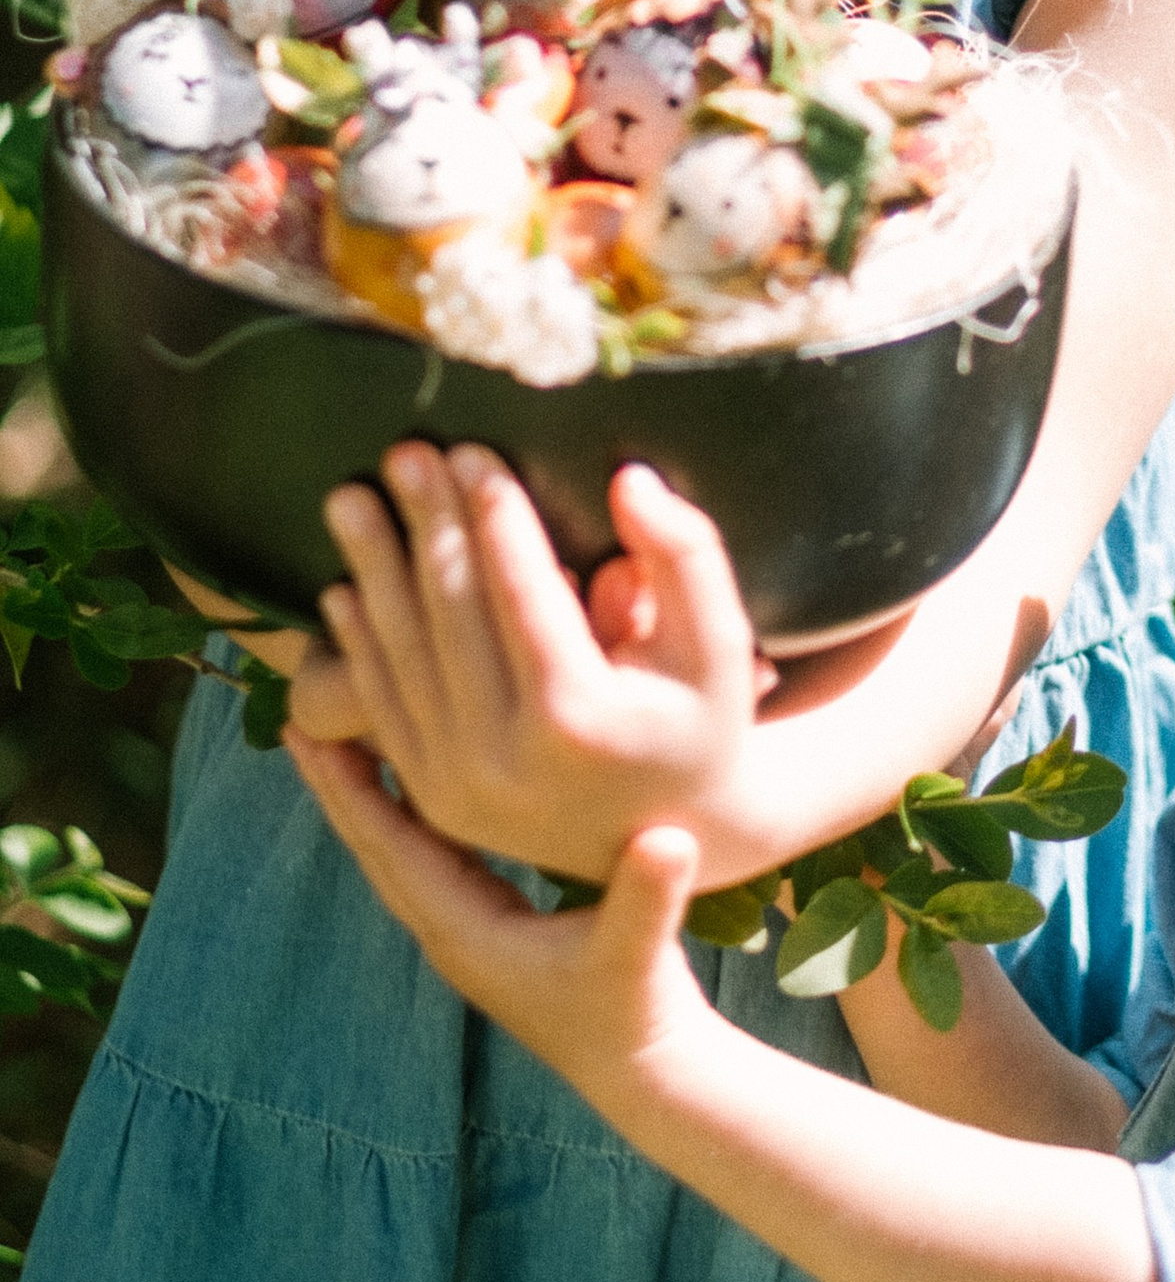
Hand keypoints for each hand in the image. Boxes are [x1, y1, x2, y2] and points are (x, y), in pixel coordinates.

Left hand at [286, 726, 713, 1091]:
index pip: (393, 850)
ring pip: (399, 850)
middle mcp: (452, 932)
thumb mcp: (641, 954)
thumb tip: (667, 838)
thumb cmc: (636, 1011)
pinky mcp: (490, 927)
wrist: (643, 1068)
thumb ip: (647, 899)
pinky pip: (433, 855)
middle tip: (296, 719)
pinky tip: (414, 775)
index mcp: (469, 933)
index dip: (351, 790)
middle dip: (339, 785)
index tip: (309, 735)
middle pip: (377, 847)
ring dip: (367, 795)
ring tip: (341, 735)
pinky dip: (411, 811)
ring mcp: (467, 932)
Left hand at [289, 443, 766, 881]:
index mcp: (580, 719)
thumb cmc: (700, 714)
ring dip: (372, 570)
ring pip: (402, 656)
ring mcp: (458, 787)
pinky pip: (384, 704)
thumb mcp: (722, 638)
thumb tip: (629, 480)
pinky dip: (362, 641)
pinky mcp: (431, 798)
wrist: (671, 831)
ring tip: (349, 497)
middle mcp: (506, 762)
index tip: (472, 450)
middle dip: (425, 525)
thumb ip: (686, 552)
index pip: (524, 594)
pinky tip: (346, 583)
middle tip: (404, 451)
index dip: (495, 517)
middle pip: (452, 618)